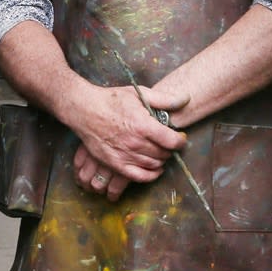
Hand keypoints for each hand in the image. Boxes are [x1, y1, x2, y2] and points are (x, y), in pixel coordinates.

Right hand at [67, 84, 187, 199]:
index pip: (172, 141)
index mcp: (143, 125)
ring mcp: (125, 155)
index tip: (180, 138)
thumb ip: (164, 99)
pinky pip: (140, 176)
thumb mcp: (139, 93)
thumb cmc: (111, 100)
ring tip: (160, 153)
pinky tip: (155, 169)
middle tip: (168, 144)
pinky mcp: (116, 164)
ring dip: (161, 160)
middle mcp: (136, 143)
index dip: (180, 141)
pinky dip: (151, 175)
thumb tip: (186, 99)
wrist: (85, 110)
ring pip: (154, 165)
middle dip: (170, 149)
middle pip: (164, 153)